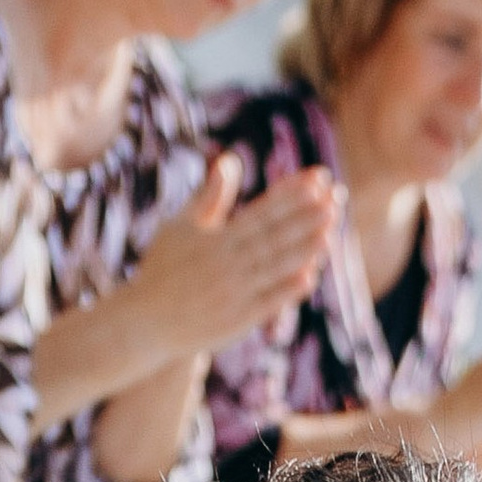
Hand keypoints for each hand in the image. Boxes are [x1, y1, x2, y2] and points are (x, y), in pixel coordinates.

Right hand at [122, 153, 338, 370]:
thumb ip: (210, 196)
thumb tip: (231, 160)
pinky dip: (288, 289)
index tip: (318, 178)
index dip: (293, 192)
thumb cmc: (162, 269)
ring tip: (332, 228)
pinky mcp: (235, 320)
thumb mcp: (180, 227)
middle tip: (337, 197)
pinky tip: (310, 275)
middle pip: (275, 234)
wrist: (144, 322)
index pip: (264, 209)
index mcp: (216, 237)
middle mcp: (226, 263)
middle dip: (308, 215)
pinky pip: (267, 302)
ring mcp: (232, 293)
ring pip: (276, 266)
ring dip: (306, 247)